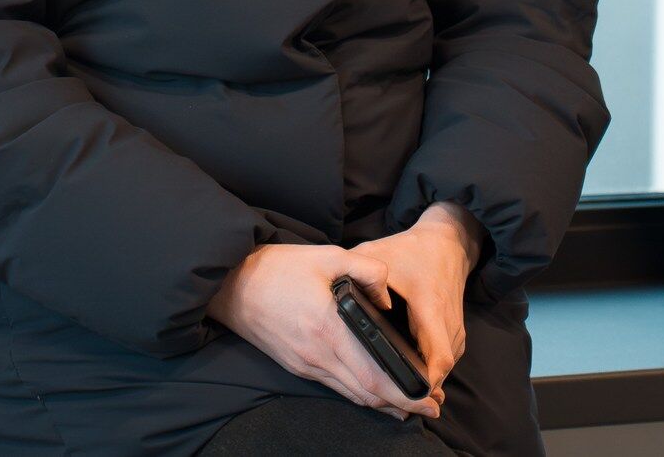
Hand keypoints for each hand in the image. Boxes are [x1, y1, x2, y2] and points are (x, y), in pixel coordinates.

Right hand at [205, 243, 439, 421]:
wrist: (232, 285)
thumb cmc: (279, 268)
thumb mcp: (328, 255)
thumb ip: (368, 270)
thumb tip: (389, 298)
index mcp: (329, 330)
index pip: (374, 374)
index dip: (405, 391)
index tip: (429, 395)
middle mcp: (318, 355)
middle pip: (368, 393)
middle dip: (402, 404)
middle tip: (431, 407)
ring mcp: (306, 364)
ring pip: (352, 395)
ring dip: (383, 404)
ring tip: (411, 405)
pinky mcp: (297, 366)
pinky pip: (335, 387)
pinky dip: (360, 395)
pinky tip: (375, 393)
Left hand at [351, 203, 480, 404]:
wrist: (447, 242)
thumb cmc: (410, 250)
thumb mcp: (379, 254)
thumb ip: (357, 275)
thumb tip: (337, 302)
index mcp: (429, 305)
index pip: (437, 356)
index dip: (423, 382)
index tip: (404, 397)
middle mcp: (447, 321)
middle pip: (440, 371)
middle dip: (418, 391)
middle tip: (393, 408)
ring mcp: (455, 328)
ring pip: (444, 369)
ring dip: (424, 383)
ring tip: (397, 400)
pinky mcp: (455, 332)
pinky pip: (443, 361)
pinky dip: (428, 372)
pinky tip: (406, 379)